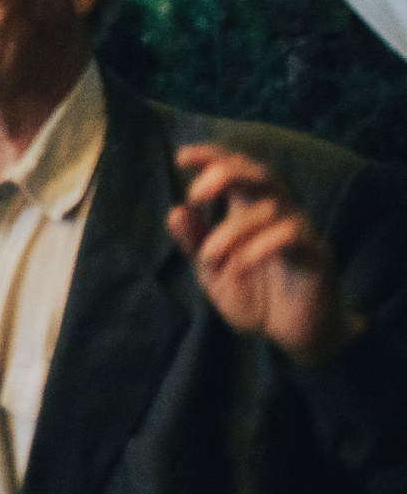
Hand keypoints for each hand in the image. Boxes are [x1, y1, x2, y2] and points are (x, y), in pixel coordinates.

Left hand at [170, 145, 359, 366]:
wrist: (289, 338)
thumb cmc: (253, 296)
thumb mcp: (212, 272)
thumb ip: (195, 243)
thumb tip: (175, 212)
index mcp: (249, 212)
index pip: (237, 169)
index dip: (212, 155)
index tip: (181, 156)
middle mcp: (278, 214)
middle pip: (261, 173)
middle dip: (226, 173)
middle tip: (196, 194)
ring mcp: (300, 233)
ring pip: (270, 207)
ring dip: (231, 230)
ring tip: (212, 258)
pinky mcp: (317, 256)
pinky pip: (292, 235)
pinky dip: (260, 246)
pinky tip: (240, 265)